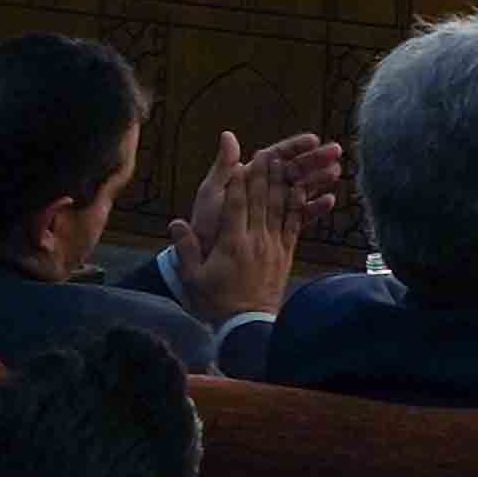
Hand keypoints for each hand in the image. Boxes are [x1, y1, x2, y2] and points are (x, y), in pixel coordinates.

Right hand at [169, 130, 341, 321]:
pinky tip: (302, 189)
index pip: (236, 205)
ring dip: (283, 183)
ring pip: (280, 207)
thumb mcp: (193, 278)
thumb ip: (185, 249)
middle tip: (268, 152)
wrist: (247, 324)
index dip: (239, 182)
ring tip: (286, 162)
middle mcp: (255, 240)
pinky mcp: (287, 253)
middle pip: (261, 200)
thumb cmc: (216, 301)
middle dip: (264, 174)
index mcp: (231, 243)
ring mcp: (274, 245)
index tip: (241, 161)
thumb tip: (175, 223)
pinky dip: (298, 205)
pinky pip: (295, 224)